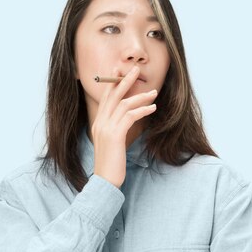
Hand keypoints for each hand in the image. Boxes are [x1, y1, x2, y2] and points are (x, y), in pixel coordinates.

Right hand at [93, 65, 157, 187]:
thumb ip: (116, 131)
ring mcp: (106, 128)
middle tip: (136, 69)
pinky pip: (130, 116)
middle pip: (113, 95)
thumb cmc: (111, 165)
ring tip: (154, 93)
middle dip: (125, 80)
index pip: (106, 98)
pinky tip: (152, 108)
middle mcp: (100, 123)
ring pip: (123, 104)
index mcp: (98, 123)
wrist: (105, 181)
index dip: (114, 84)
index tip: (121, 72)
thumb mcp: (111, 144)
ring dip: (140, 96)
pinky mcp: (115, 135)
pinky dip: (142, 110)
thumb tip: (126, 122)